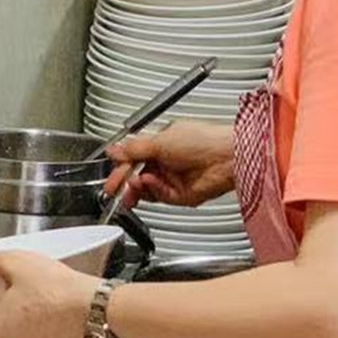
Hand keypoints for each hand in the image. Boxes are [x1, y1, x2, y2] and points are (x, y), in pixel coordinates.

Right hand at [104, 120, 235, 208]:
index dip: (120, 167)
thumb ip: (133, 149)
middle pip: (138, 176)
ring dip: (138, 187)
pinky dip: (153, 191)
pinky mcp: (181, 195)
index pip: (134, 158)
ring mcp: (174, 179)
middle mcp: (168, 162)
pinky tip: (152, 183)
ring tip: (135, 183)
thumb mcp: (159, 140)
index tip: (110, 175)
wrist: (227, 158)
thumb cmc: (203, 140)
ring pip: (147, 189)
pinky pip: (160, 197)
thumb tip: (113, 149)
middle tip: (115, 188)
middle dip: (126, 182)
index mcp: (162, 144)